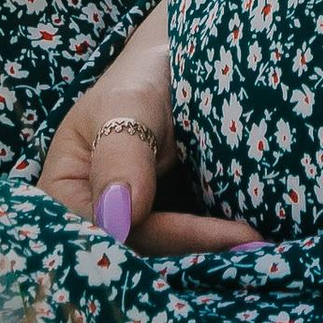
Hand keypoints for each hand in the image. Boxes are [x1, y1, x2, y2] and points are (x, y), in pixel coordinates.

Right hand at [34, 1, 263, 256]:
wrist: (176, 61)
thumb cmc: (143, 75)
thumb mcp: (129, 103)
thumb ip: (121, 154)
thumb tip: (118, 218)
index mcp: (61, 194)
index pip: (113, 234)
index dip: (167, 240)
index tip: (225, 239)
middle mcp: (88, 222)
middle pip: (136, 258)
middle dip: (192, 258)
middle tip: (254, 251)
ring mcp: (125, 229)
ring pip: (162, 261)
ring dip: (208, 261)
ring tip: (261, 252)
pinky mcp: (158, 229)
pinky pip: (181, 250)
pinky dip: (213, 251)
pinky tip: (250, 248)